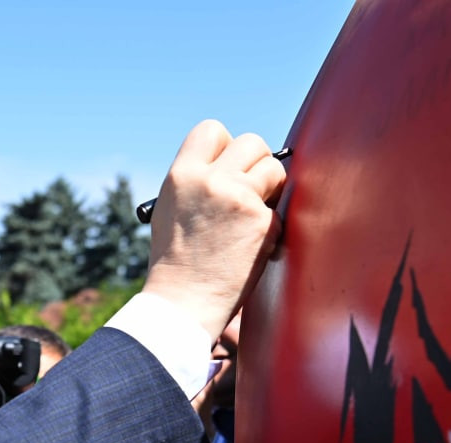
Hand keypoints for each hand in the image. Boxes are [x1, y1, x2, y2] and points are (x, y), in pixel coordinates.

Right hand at [142, 120, 285, 342]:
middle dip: (257, 164)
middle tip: (249, 191)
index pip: (212, 130)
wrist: (182, 303)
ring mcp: (238, 199)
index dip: (225, 146)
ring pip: (274, 169)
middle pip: (253, 142)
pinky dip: (270, 226)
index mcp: (181, 176)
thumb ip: (197, 182)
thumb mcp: (171, 209)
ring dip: (270, 190)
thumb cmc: (176, 263)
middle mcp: (210, 181)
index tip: (227, 167)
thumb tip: (231, 164)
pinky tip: (251, 245)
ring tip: (250, 218)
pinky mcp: (262, 222)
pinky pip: (279, 209)